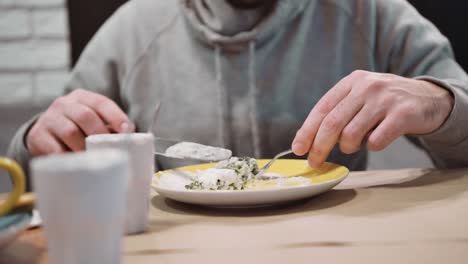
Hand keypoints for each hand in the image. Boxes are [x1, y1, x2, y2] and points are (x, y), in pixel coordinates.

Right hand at [26, 89, 134, 155]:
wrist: (44, 134)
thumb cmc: (78, 129)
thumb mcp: (93, 122)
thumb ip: (110, 129)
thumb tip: (133, 143)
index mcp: (82, 97)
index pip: (101, 103)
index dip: (116, 116)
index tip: (127, 130)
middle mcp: (64, 104)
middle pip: (85, 116)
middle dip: (100, 134)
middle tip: (110, 150)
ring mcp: (49, 118)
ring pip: (70, 132)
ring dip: (85, 148)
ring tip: (94, 159)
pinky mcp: (37, 135)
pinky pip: (54, 148)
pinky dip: (68, 157)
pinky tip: (76, 164)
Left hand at [292, 70, 453, 167]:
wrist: (429, 98)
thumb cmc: (386, 103)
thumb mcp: (361, 97)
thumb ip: (338, 112)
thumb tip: (307, 138)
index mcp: (351, 81)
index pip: (322, 109)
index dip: (307, 131)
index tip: (299, 149)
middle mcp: (366, 86)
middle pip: (332, 123)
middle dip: (319, 147)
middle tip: (314, 163)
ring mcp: (385, 99)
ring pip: (351, 134)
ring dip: (348, 147)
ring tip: (353, 145)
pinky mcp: (403, 114)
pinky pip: (376, 141)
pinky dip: (372, 147)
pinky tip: (377, 140)